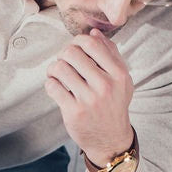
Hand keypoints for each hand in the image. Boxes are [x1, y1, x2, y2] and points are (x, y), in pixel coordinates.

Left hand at [45, 32, 134, 166]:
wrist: (111, 139)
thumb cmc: (114, 105)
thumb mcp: (121, 79)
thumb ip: (111, 54)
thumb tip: (94, 32)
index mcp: (118, 74)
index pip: (92, 44)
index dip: (78, 41)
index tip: (75, 48)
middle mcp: (105, 85)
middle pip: (72, 53)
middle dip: (63, 55)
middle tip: (64, 62)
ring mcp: (88, 100)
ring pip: (59, 68)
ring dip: (54, 68)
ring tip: (57, 74)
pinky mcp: (73, 112)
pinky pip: (52, 86)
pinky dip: (50, 83)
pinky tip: (56, 87)